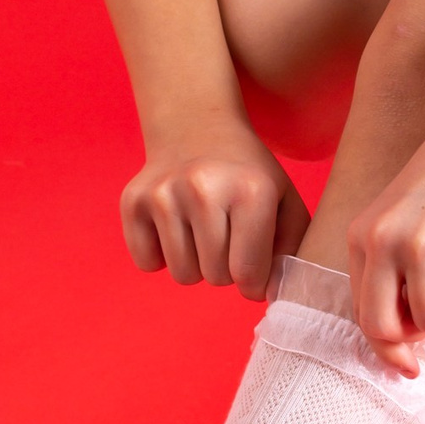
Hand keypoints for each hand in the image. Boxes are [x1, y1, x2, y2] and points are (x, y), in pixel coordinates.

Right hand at [121, 120, 311, 300]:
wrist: (197, 127)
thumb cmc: (247, 175)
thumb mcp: (285, 201)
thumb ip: (291, 250)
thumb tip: (270, 296)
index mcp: (251, 190)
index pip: (249, 274)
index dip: (254, 281)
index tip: (254, 264)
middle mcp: (203, 189)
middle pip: (216, 277)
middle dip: (225, 269)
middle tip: (226, 237)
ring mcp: (163, 194)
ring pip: (182, 275)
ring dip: (195, 264)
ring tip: (202, 230)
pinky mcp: (133, 201)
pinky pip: (147, 263)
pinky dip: (161, 255)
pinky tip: (174, 226)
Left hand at [346, 109, 424, 371]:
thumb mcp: (403, 219)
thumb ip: (394, 269)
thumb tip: (404, 338)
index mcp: (360, 237)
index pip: (361, 314)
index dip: (387, 347)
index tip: (407, 365)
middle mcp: (379, 242)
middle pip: (384, 328)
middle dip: (419, 330)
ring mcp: (417, 244)